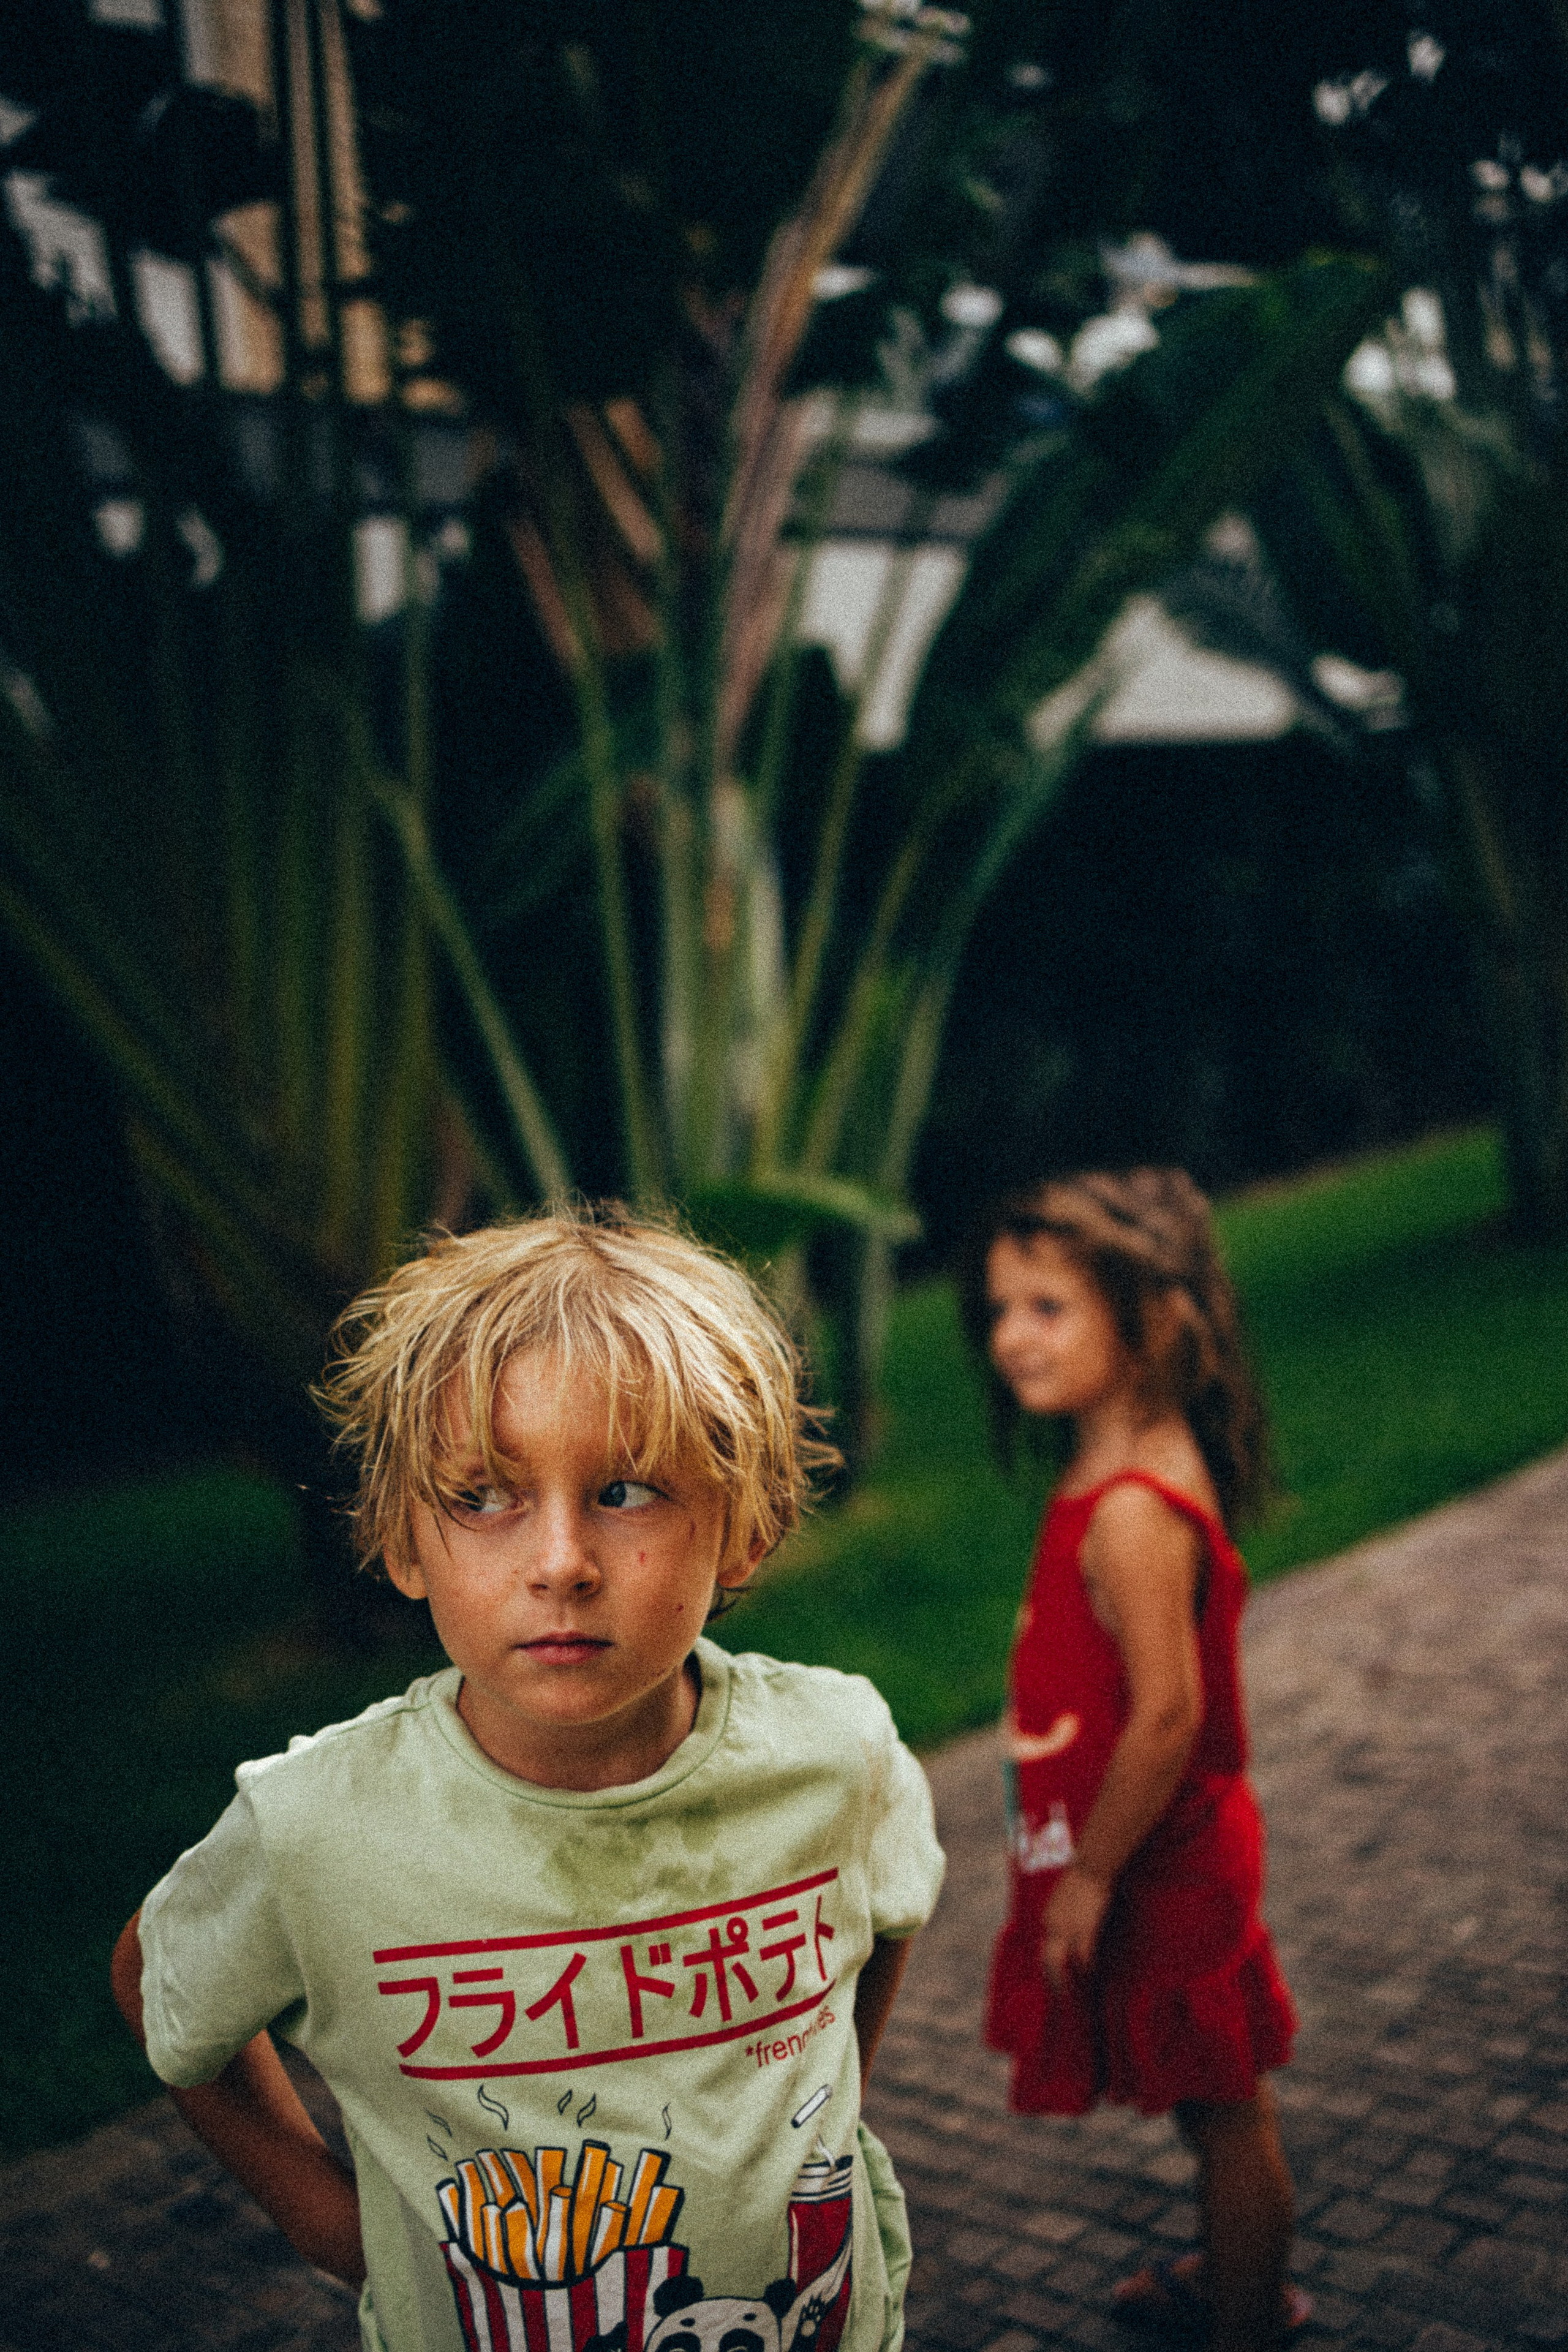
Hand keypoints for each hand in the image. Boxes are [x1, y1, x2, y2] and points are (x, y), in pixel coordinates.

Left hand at [1042, 1864, 1111, 1989]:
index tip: (1053, 1980)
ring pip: (1064, 1962)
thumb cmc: (1079, 1880)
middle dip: (1054, 1980)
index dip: (1048, 1967)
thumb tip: (1059, 1930)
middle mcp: (1053, 1925)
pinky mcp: (1086, 1928)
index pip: (1043, 1949)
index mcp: (1047, 1918)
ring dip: (1068, 1979)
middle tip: (1060, 1996)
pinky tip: (1091, 1974)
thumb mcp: (1062, 1899)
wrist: (1091, 1866)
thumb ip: (1059, 1915)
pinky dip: (1086, 1967)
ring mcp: (1069, 1928)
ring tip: (1073, 1994)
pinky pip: (1084, 1955)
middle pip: (1049, 1960)